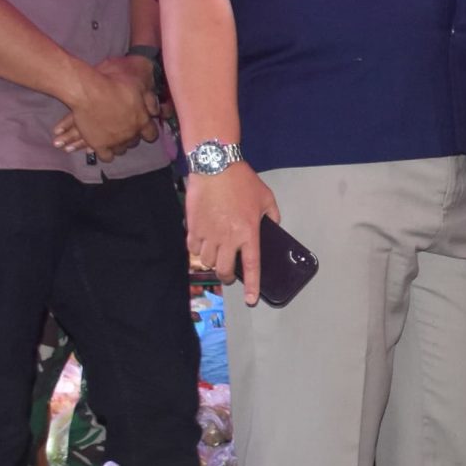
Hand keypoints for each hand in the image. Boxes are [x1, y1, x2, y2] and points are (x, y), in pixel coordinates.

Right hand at [56, 59, 159, 159]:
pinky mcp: (99, 145)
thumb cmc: (114, 84)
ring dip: (120, 144)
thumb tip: (157, 109)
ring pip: (122, 150)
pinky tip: (104, 146)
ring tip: (114, 136)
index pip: (152, 134)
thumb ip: (150, 99)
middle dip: (132, 135)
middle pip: (135, 142)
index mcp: (142, 121)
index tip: (144, 126)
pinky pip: (106, 157)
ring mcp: (115, 142)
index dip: (148, 130)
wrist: (89, 91)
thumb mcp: (138, 85)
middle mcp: (131, 134)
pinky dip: (106, 153)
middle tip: (125, 127)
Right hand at [187, 164, 279, 305]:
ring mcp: (208, 234)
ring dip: (212, 263)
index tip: (251, 300)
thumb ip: (273, 216)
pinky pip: (192, 248)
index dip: (252, 286)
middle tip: (229, 274)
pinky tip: (202, 243)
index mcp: (248, 233)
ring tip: (216, 256)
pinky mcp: (193, 227)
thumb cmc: (242, 180)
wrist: (215, 166)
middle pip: (224, 270)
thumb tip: (273, 227)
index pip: (251, 266)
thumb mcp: (266, 197)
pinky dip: (197, 250)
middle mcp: (227, 238)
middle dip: (227, 277)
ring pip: (206, 262)